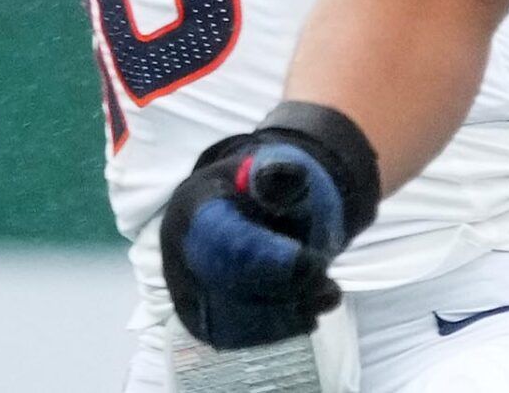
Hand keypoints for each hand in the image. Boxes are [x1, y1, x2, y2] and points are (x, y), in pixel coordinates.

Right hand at [160, 137, 348, 349]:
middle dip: (280, 289)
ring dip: (283, 318)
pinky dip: (273, 331)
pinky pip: (232, 336)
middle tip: (330, 288)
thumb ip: (281, 178)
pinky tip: (307, 315)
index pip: (216, 238)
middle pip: (220, 284)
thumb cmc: (260, 190)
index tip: (312, 264)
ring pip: (227, 319)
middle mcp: (178, 252)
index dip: (264, 256)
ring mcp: (184, 290)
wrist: (245, 211)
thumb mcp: (276, 171)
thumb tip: (285, 179)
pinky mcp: (200, 320)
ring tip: (327, 298)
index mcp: (192, 205)